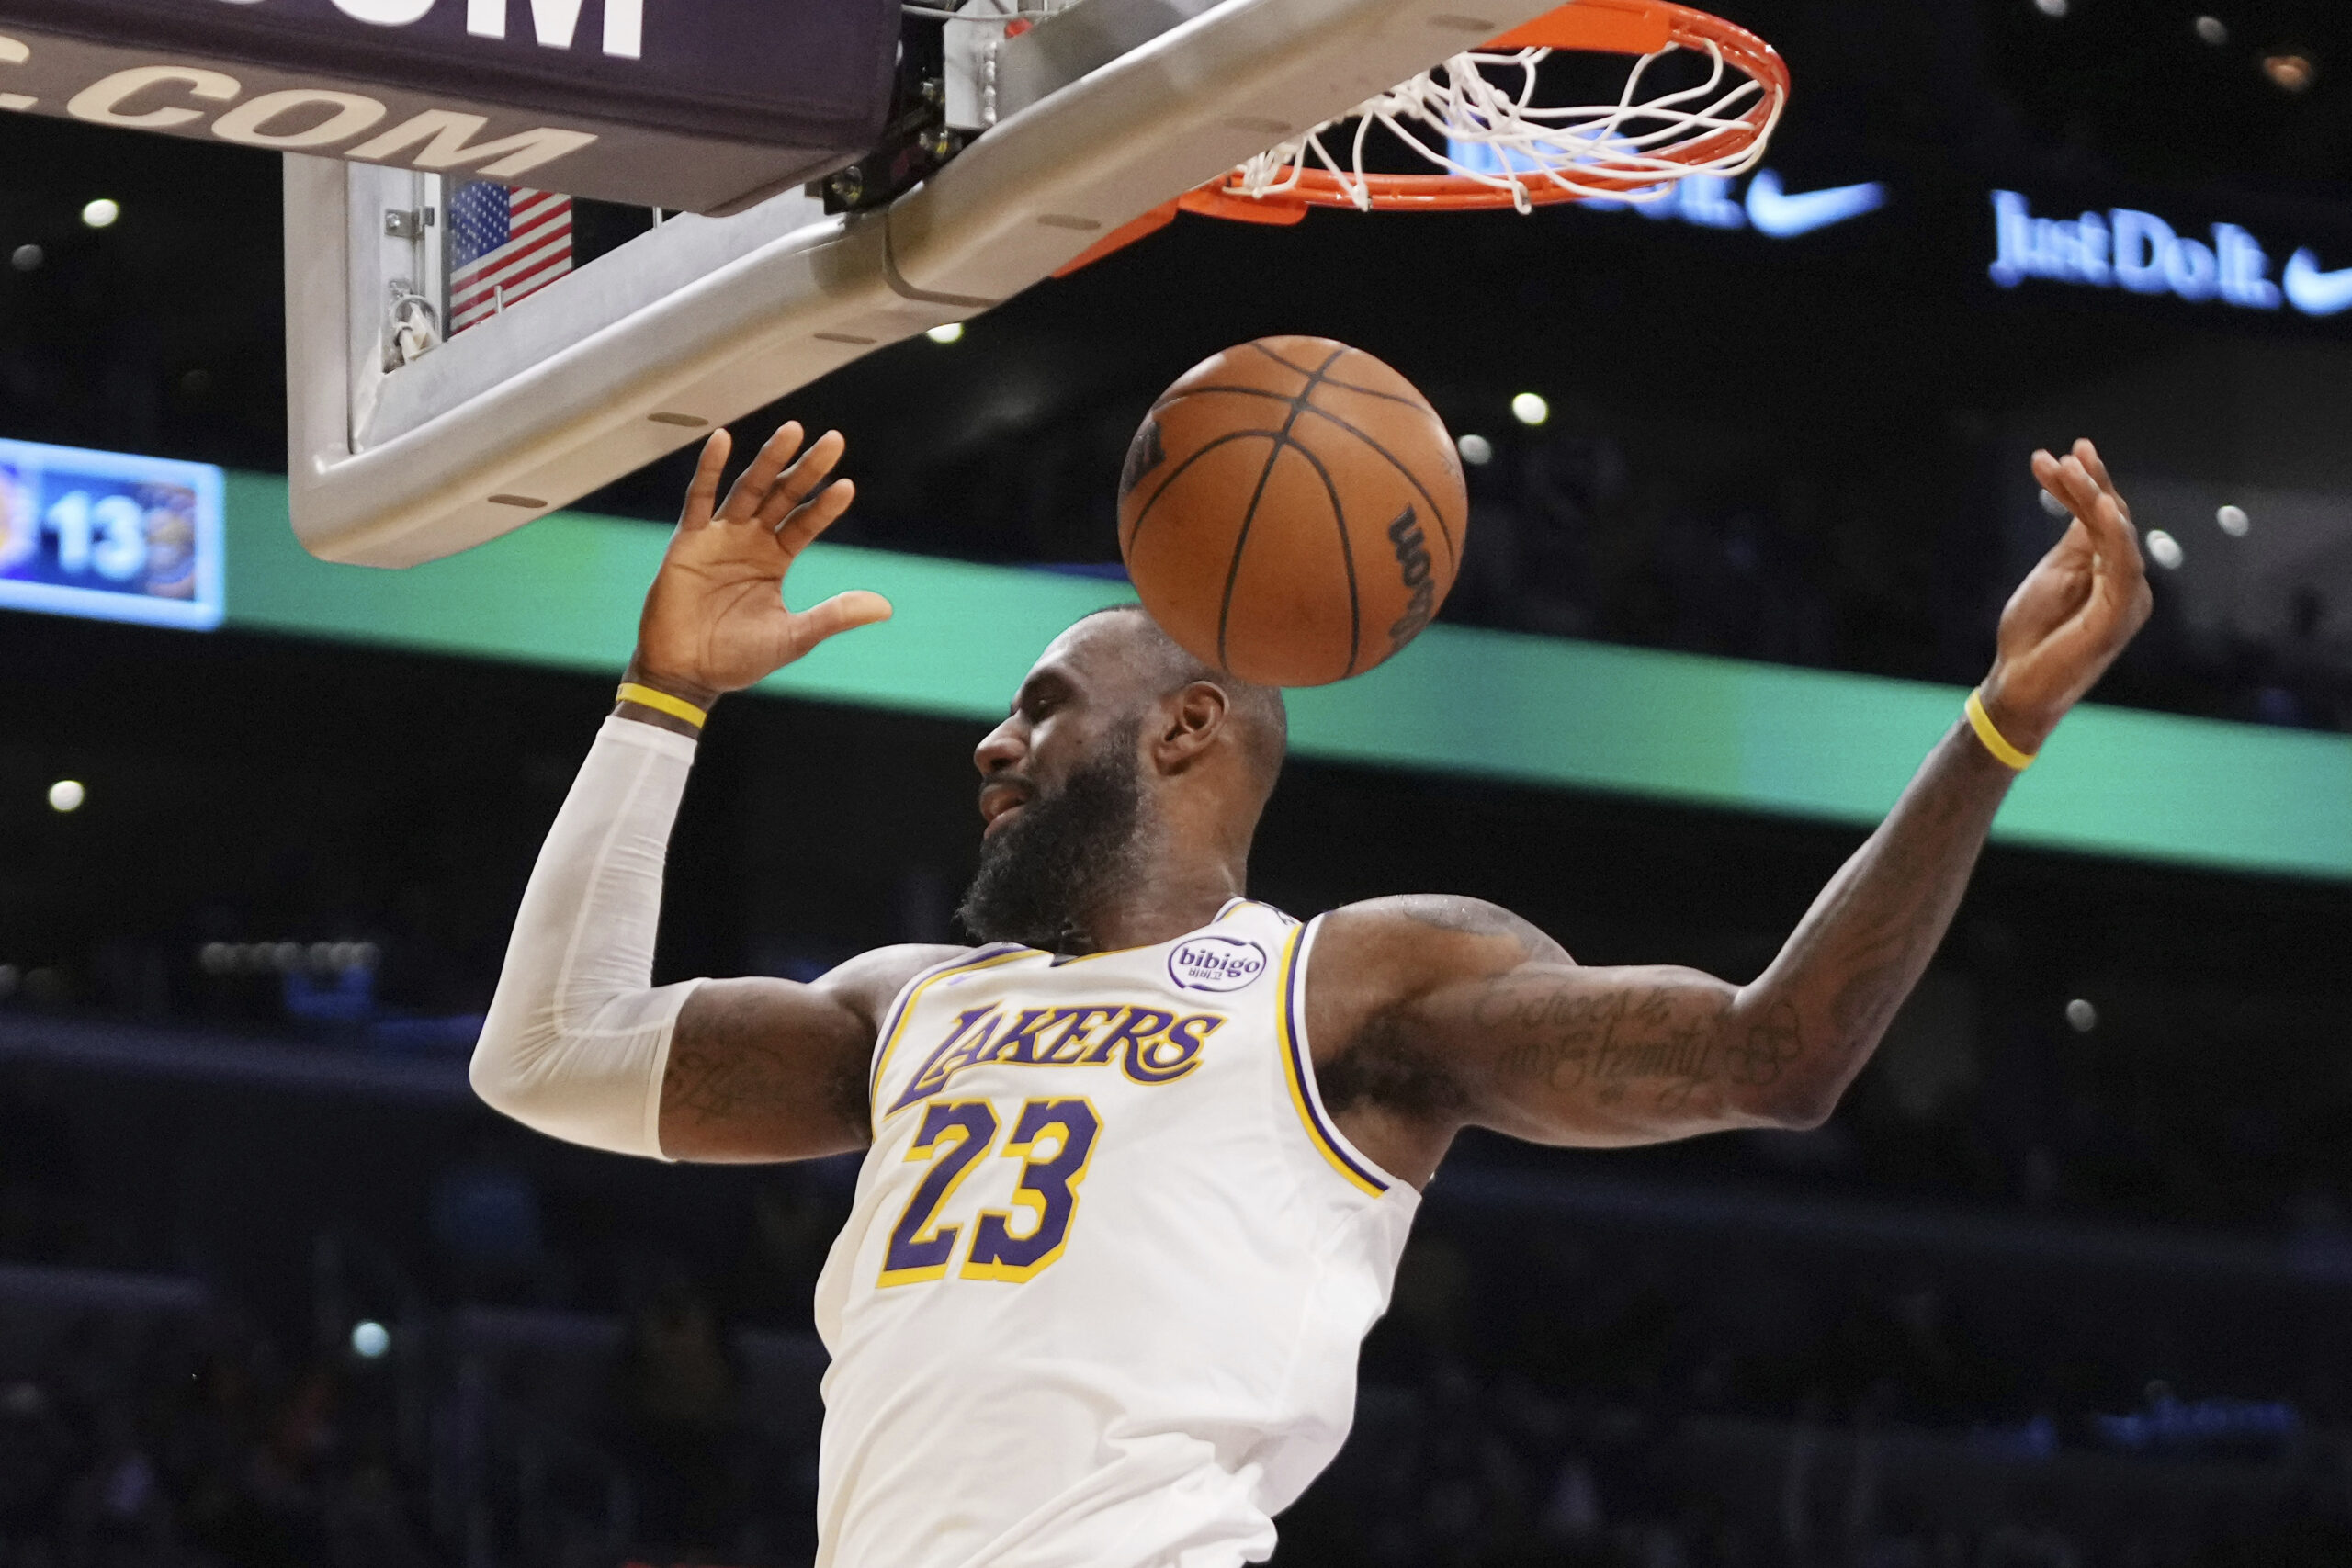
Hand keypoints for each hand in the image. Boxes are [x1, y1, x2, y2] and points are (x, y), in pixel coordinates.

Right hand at [628, 423, 891, 705]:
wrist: (686, 674)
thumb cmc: (737, 658)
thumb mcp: (795, 636)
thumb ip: (834, 616)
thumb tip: (886, 607)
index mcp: (775, 560)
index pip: (805, 523)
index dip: (825, 506)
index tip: (847, 485)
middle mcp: (750, 541)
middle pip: (782, 496)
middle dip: (806, 469)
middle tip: (834, 440)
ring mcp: (719, 537)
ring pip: (748, 489)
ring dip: (769, 460)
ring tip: (792, 431)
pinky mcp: (689, 541)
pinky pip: (698, 498)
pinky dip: (709, 469)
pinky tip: (723, 439)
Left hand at [1980, 439, 2152, 753]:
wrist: (2019, 684)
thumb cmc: (2033, 634)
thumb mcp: (2055, 574)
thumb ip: (2077, 539)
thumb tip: (2089, 498)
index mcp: (2111, 570)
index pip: (2100, 517)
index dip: (2080, 485)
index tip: (2051, 458)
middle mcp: (2127, 580)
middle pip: (2111, 519)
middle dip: (2087, 483)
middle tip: (2062, 454)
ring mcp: (2127, 597)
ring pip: (2117, 535)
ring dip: (2093, 498)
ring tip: (2070, 468)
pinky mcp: (2120, 614)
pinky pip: (2123, 565)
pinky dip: (2115, 533)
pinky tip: (2102, 505)